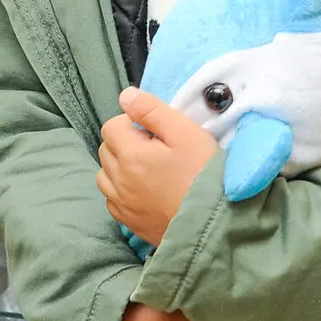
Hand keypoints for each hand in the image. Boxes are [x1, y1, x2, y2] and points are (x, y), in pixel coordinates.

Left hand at [98, 87, 218, 244]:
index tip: (156, 132)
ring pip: (105, 175)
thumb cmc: (204, 174)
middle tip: (156, 149)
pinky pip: (112, 199)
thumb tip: (125, 96)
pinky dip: (122, 190)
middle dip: (125, 142)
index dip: (133, 123)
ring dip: (120, 166)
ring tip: (149, 169)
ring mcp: (122, 204)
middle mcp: (118, 180)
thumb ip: (152, 110)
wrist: (215, 224)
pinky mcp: (128, 222)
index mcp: (130, 155)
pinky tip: (146, 190)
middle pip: (106, 149)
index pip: (111, 126)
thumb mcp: (186, 133)